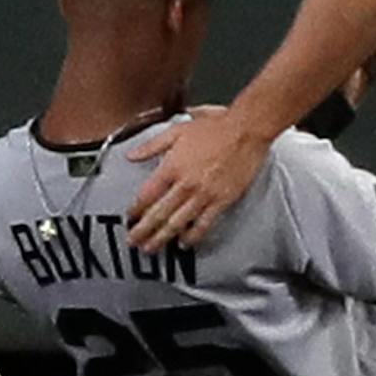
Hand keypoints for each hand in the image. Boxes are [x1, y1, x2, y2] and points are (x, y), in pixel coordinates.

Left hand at [125, 108, 271, 252]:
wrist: (245, 130)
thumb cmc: (215, 128)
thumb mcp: (177, 130)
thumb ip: (151, 145)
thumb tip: (131, 154)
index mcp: (172, 166)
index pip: (147, 195)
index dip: (135, 209)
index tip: (130, 217)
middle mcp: (186, 184)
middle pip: (158, 213)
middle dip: (143, 230)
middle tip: (134, 241)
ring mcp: (204, 195)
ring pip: (177, 223)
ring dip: (162, 238)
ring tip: (152, 248)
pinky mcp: (221, 201)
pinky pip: (204, 224)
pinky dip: (192, 236)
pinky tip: (184, 242)